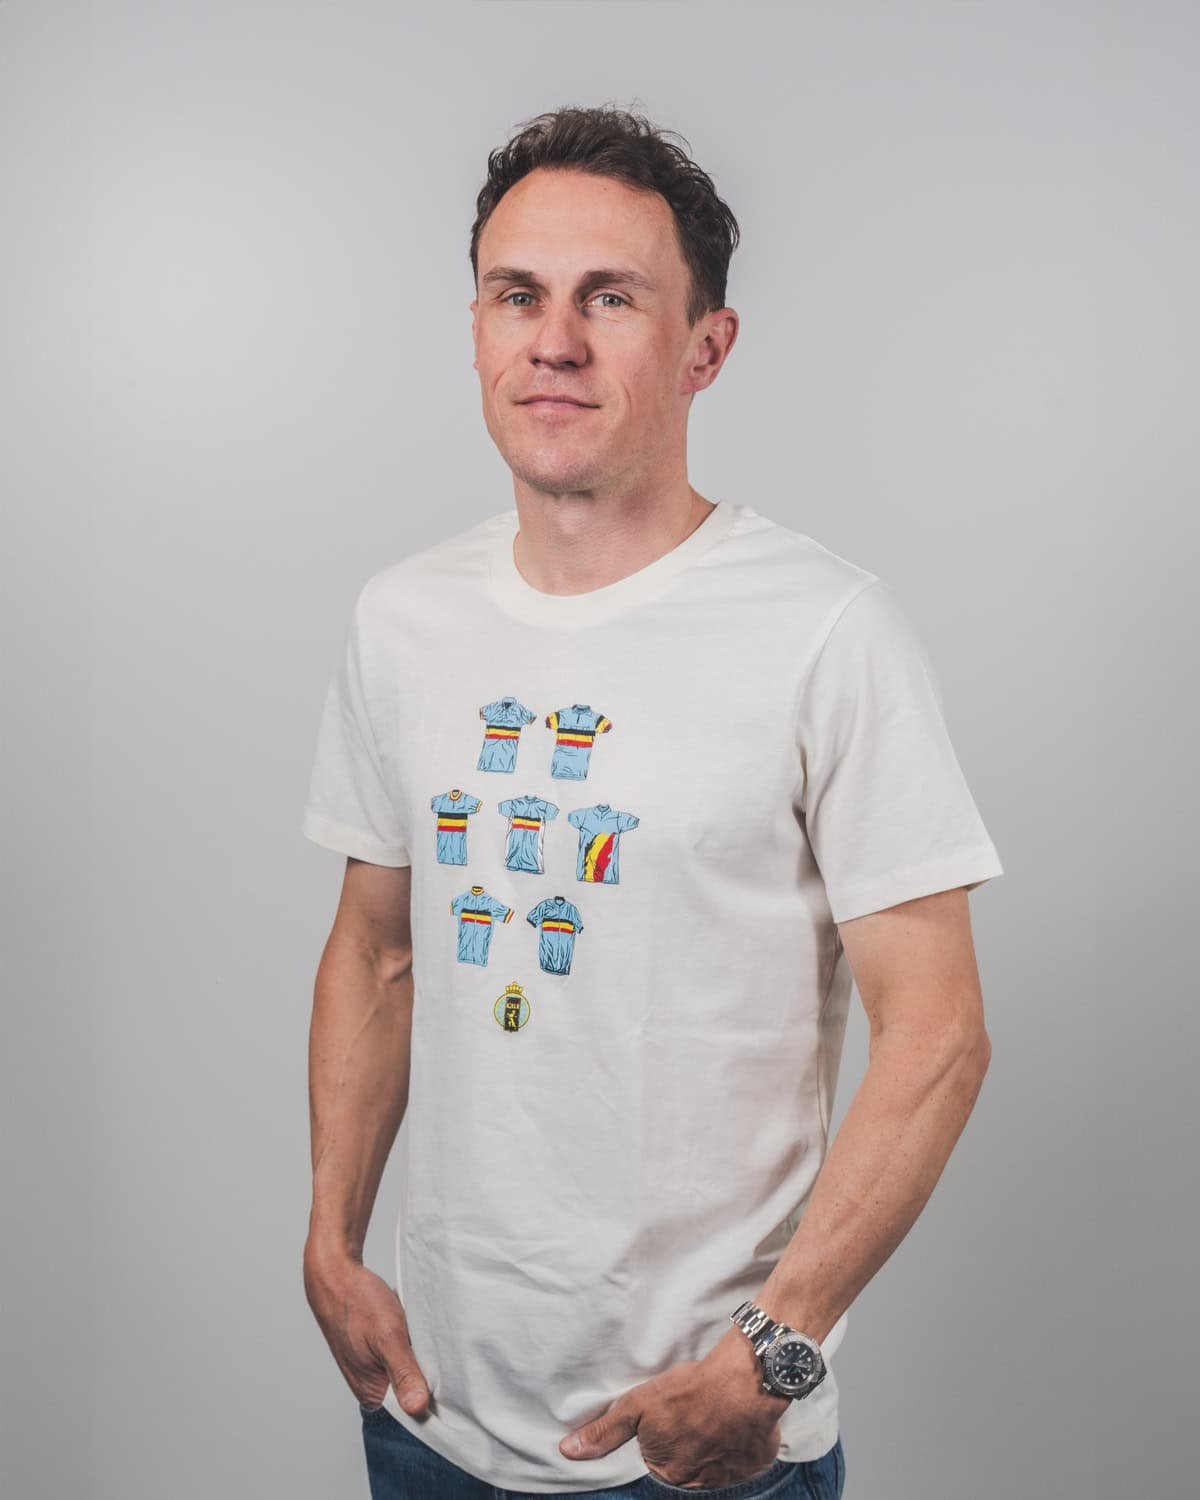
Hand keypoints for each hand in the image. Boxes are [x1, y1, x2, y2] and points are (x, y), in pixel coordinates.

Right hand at [303, 1244, 430, 1415]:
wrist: (336, 1276)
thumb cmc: (357, 1303)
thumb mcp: (387, 1336)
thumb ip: (403, 1372)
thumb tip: (417, 1408)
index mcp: (372, 1393)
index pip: (412, 1413)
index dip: (436, 1401)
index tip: (457, 1387)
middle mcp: (373, 1386)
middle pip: (416, 1392)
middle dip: (432, 1375)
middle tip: (445, 1354)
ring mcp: (376, 1368)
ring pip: (413, 1370)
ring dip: (425, 1356)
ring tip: (428, 1340)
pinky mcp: (380, 1352)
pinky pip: (407, 1355)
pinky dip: (415, 1343)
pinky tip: (417, 1331)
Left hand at [559, 1326, 790, 1487]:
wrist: (743, 1382)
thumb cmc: (688, 1391)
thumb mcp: (637, 1405)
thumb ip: (605, 1432)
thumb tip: (568, 1452)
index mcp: (667, 1471)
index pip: (656, 1456)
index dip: (662, 1430)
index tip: (671, 1411)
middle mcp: (697, 1482)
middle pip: (685, 1459)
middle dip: (687, 1438)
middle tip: (693, 1408)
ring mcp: (730, 1475)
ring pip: (715, 1458)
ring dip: (714, 1440)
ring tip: (715, 1410)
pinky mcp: (756, 1462)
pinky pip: (744, 1455)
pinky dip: (740, 1440)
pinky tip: (736, 1419)